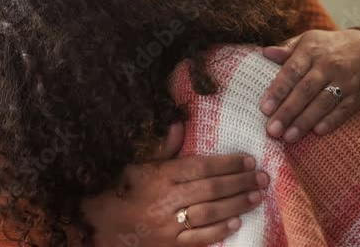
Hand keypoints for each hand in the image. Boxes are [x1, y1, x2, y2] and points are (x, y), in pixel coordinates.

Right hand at [80, 122, 267, 246]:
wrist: (97, 226)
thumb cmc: (118, 191)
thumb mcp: (135, 165)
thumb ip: (162, 148)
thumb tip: (178, 124)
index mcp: (158, 176)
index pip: (200, 167)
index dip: (227, 163)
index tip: (248, 159)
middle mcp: (166, 200)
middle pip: (211, 189)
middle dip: (240, 182)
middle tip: (262, 177)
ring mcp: (168, 225)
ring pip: (210, 213)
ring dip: (236, 204)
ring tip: (256, 196)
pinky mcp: (170, 245)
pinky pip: (199, 239)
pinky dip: (219, 231)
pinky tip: (236, 223)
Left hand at [259, 29, 359, 143]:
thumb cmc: (327, 46)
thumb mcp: (307, 40)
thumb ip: (286, 49)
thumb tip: (266, 53)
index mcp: (311, 50)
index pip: (292, 71)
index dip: (278, 90)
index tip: (264, 108)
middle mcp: (328, 66)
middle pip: (305, 90)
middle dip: (288, 112)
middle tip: (273, 130)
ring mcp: (344, 81)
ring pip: (323, 103)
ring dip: (305, 121)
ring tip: (289, 137)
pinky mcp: (356, 95)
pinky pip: (343, 110)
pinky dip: (331, 121)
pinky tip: (317, 132)